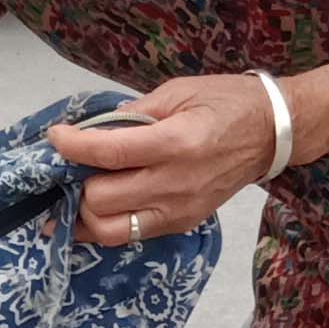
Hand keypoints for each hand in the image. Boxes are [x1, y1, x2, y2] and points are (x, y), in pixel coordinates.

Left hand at [50, 78, 278, 243]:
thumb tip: (93, 129)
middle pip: (100, 200)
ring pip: (109, 231)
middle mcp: (175, 183)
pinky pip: (130, 235)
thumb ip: (133, 113)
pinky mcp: (181, 224)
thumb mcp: (178, 92)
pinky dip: (106, 223)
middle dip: (76, 182)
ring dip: (85, 213)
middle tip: (72, 165)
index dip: (71, 147)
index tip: (55, 137)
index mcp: (175, 143)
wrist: (273, 133)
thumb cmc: (227, 103)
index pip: (107, 153)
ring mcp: (179, 210)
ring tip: (79, 192)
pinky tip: (100, 205)